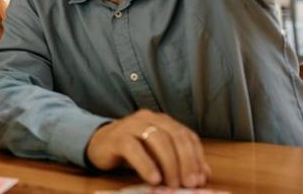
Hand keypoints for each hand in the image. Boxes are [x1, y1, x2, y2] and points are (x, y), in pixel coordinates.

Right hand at [85, 110, 209, 187]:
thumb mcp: (158, 155)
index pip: (186, 135)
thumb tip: (204, 174)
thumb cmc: (132, 150)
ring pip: (158, 140)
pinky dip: (147, 165)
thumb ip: (180, 161)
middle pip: (175, 136)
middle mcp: (149, 118)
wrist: (98, 144)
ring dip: (169, 165)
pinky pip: (134, 149)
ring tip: (172, 185)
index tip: (200, 179)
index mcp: (163, 121)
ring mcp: (132, 125)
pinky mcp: (117, 137)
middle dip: (186, 162)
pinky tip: (154, 179)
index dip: (197, 157)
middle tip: (189, 184)